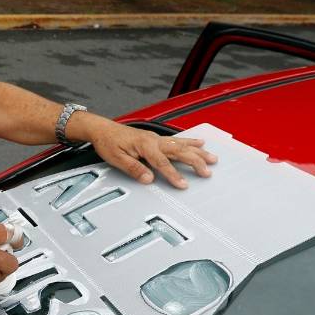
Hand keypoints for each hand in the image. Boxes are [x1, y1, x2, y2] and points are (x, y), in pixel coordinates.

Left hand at [89, 123, 216, 189]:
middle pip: (179, 151)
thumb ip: (133, 168)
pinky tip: (199, 143)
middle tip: (207, 172)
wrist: (102, 129)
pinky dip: (190, 141)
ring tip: (212, 158)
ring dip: (198, 151)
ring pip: (182, 144)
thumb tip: (148, 179)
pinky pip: (177, 140)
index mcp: (145, 145)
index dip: (173, 174)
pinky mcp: (156, 138)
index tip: (183, 185)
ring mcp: (157, 138)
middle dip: (195, 162)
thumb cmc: (108, 143)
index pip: (162, 162)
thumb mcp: (116, 159)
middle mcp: (154, 140)